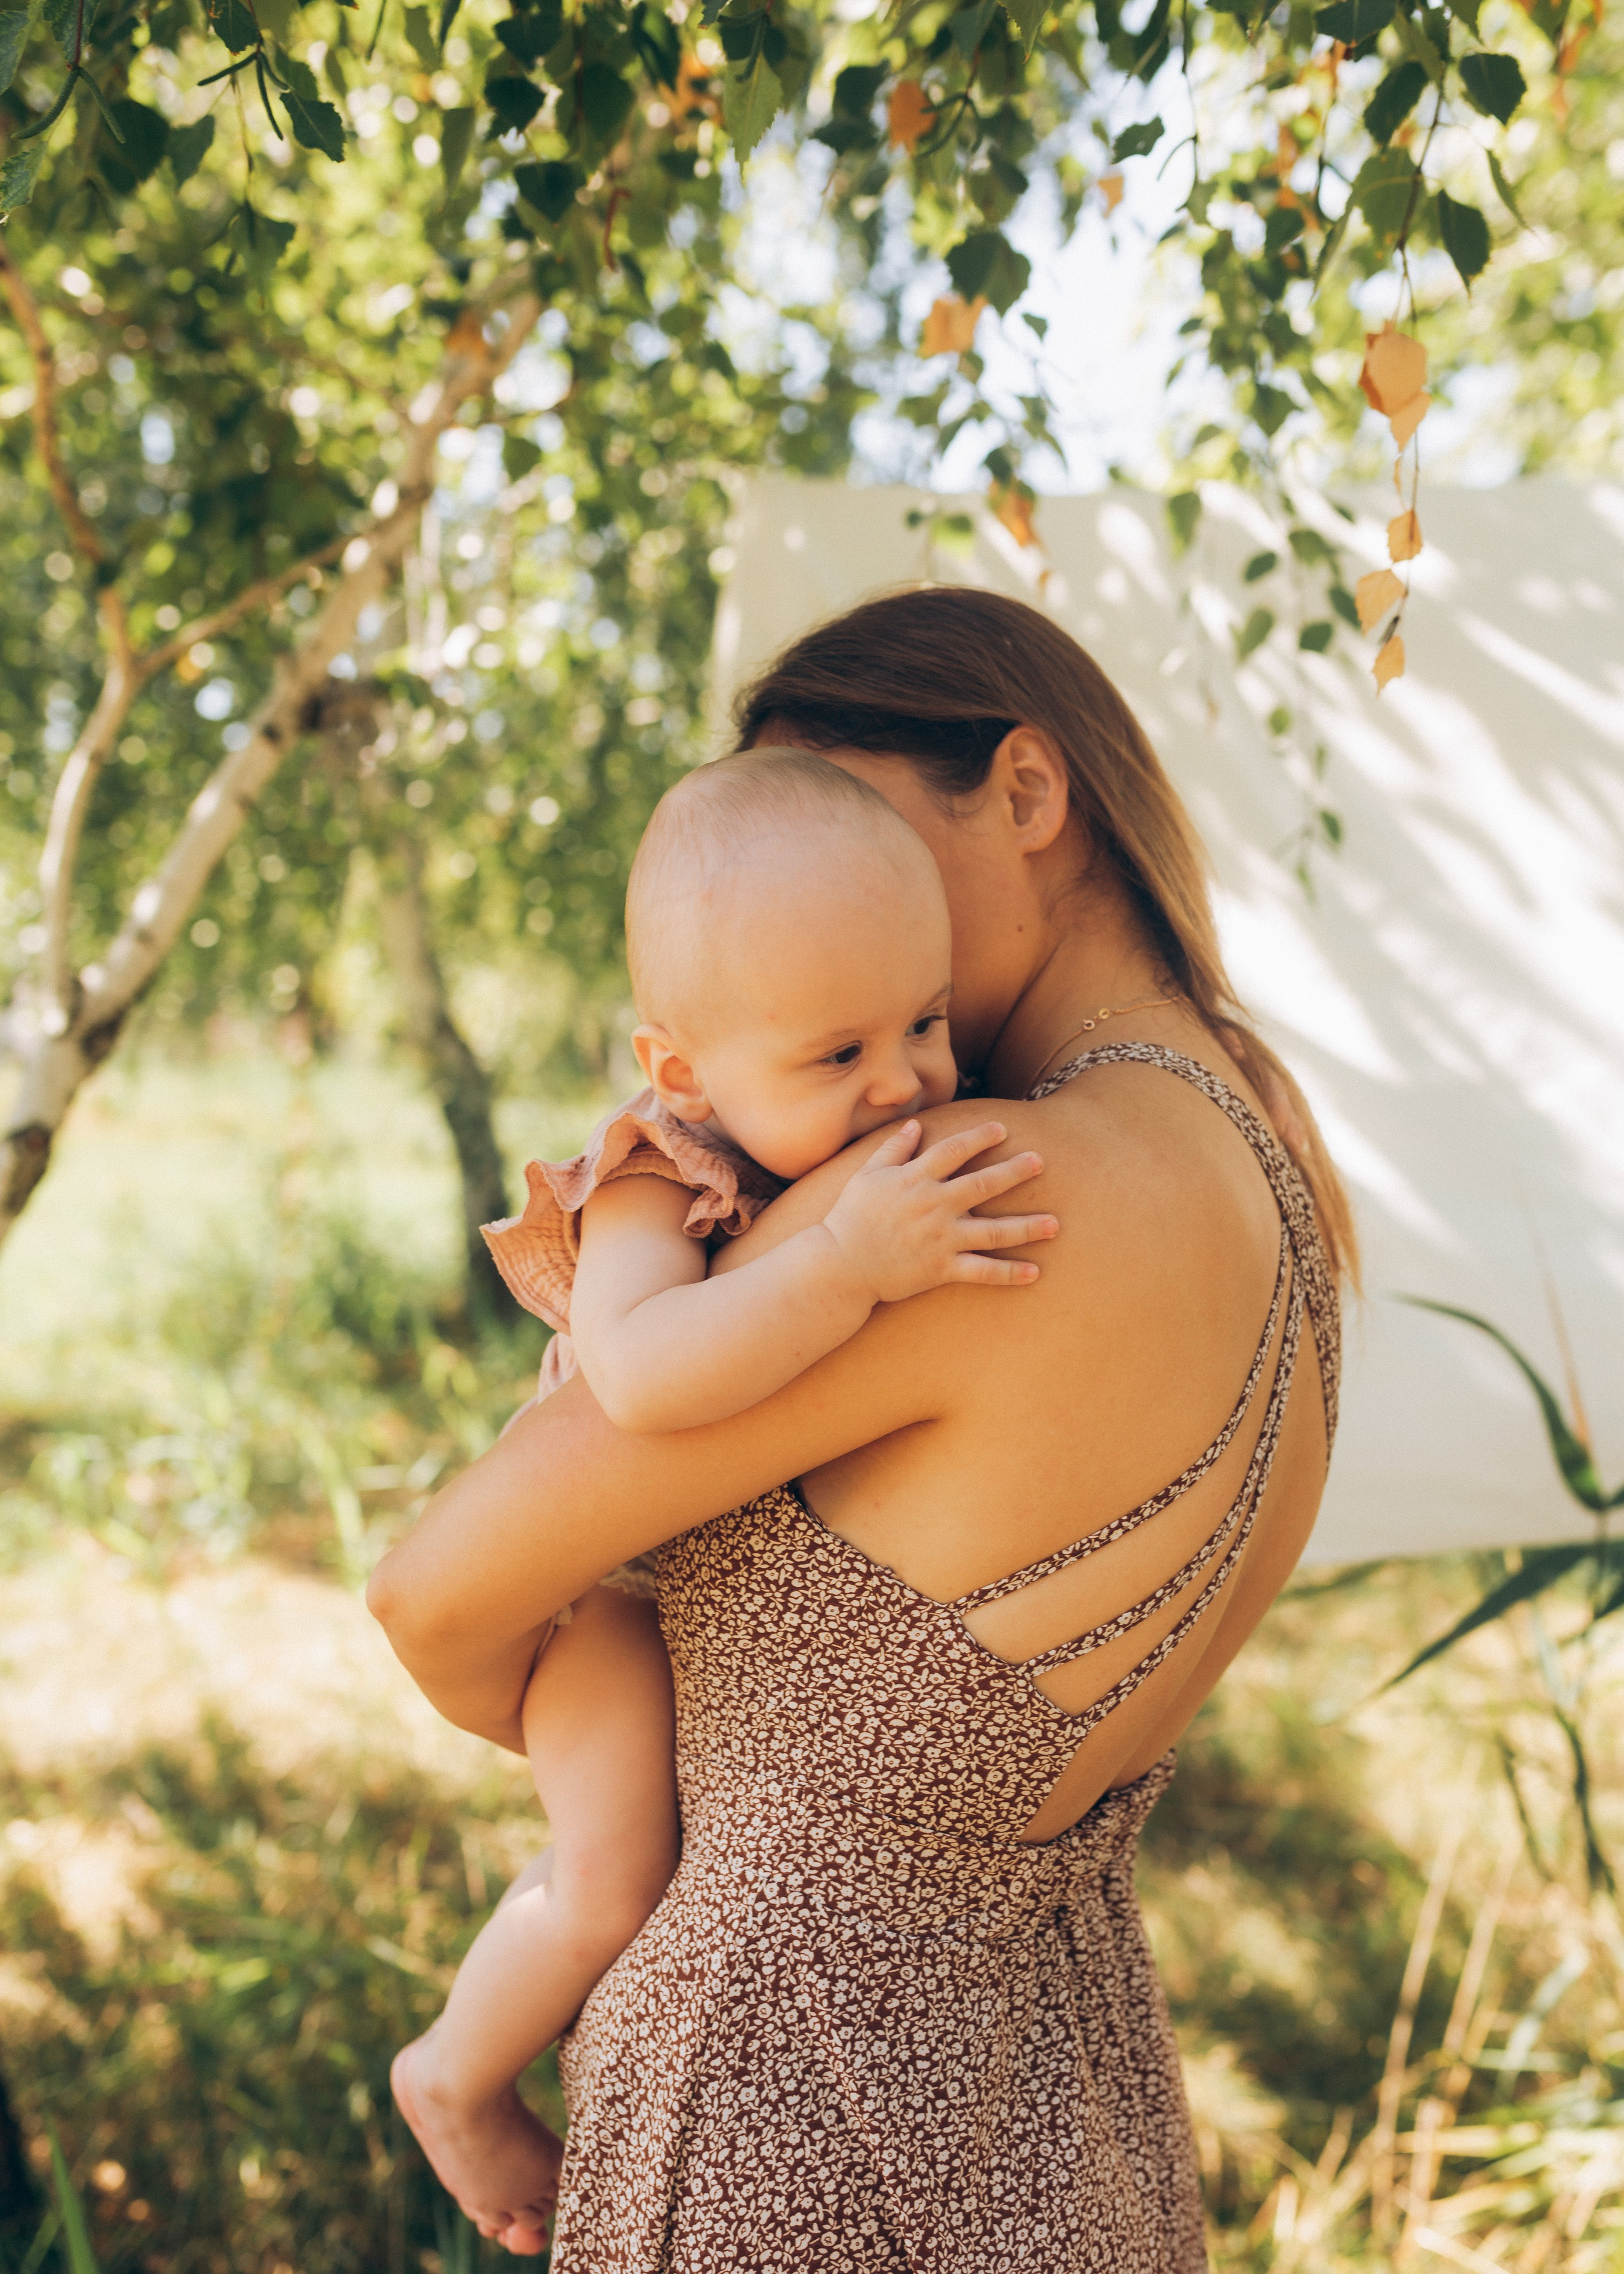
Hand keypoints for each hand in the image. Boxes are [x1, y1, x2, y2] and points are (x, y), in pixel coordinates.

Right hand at [820, 1120, 1057, 1305]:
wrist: (839, 1266)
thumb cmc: (849, 1218)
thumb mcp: (866, 1176)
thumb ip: (893, 1148)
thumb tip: (917, 1125)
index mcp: (914, 1179)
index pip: (953, 1150)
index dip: (979, 1137)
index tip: (1001, 1128)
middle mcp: (933, 1206)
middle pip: (982, 1184)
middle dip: (1014, 1171)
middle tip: (1041, 1161)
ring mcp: (940, 1238)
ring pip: (992, 1231)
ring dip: (1026, 1227)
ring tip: (1055, 1223)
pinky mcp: (941, 1268)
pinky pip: (981, 1271)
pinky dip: (1008, 1273)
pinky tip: (1034, 1272)